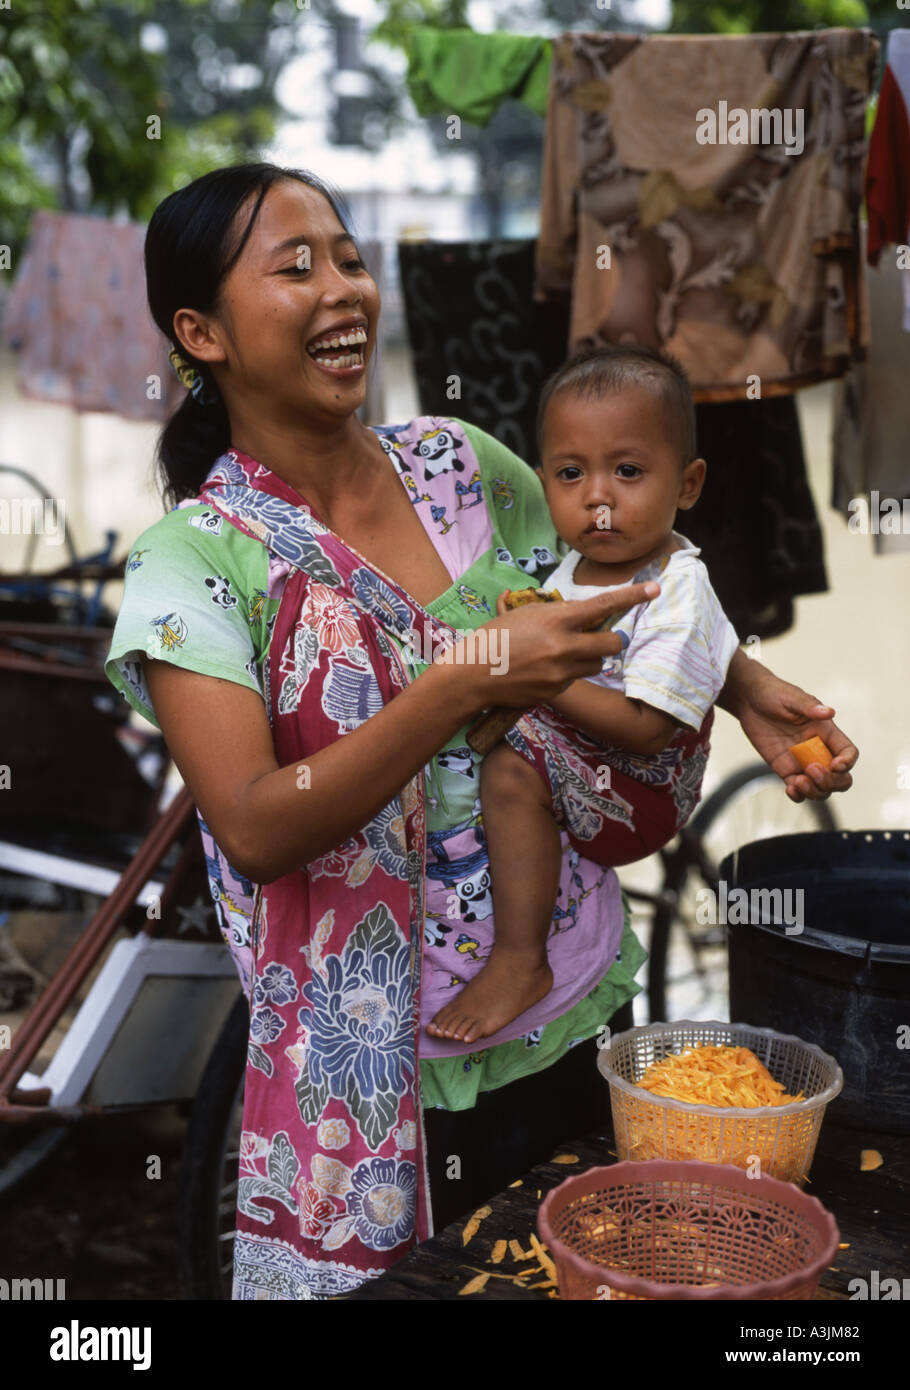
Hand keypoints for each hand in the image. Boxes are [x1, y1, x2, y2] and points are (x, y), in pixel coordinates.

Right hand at [434, 582, 659, 710]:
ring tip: (563, 653)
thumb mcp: (526, 614)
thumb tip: (582, 615)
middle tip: (605, 636)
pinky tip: (543, 669)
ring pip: (596, 665)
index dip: (632, 597)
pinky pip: (575, 679)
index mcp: (556, 621)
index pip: (602, 607)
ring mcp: (561, 673)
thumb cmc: (495, 637)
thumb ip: (558, 614)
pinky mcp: (556, 692)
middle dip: (614, 640)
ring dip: (590, 657)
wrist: (473, 674)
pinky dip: (568, 672)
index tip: (655, 590)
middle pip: (612, 644)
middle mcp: (563, 648)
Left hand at [730, 660, 857, 802]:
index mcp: (826, 732)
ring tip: (797, 782)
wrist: (749, 700)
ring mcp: (803, 762)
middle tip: (811, 771)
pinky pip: (798, 789)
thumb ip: (809, 706)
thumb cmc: (774, 694)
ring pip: (821, 788)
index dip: (847, 762)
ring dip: (815, 792)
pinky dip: (798, 795)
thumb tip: (829, 712)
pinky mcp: (785, 769)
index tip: (834, 765)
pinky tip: (790, 788)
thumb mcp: (791, 697)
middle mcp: (819, 750)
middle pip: (840, 778)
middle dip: (832, 782)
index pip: (848, 752)